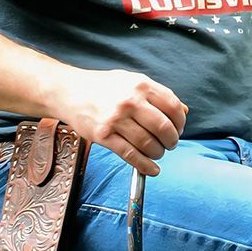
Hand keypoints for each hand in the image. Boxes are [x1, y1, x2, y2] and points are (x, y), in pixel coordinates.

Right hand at [58, 69, 188, 175]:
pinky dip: (145, 166)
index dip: (180, 123)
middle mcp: (130, 101)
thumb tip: (183, 111)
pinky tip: (152, 169)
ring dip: (158, 153)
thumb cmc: (101, 86)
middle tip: (170, 144)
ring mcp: (116, 119)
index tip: (178, 129)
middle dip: (171, 141)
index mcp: (141, 85)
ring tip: (157, 153)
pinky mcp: (103, 136)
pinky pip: (131, 155)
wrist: (68, 91)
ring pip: (148, 144)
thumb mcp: (131, 81)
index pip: (173, 107)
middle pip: (164, 128)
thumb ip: (157, 94)